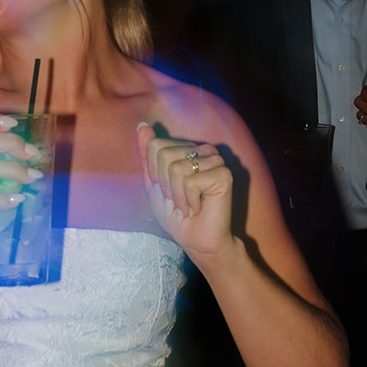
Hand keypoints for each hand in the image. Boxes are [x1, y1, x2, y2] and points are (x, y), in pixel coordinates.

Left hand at [137, 123, 237, 268]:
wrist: (197, 241)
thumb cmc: (176, 214)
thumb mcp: (154, 184)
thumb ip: (147, 155)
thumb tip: (142, 126)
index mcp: (188, 148)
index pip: (155, 145)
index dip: (154, 173)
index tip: (165, 192)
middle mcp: (204, 149)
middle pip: (164, 154)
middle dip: (164, 185)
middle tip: (177, 201)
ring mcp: (216, 160)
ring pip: (176, 167)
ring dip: (176, 196)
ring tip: (187, 206)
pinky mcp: (224, 174)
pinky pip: (190, 181)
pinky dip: (189, 200)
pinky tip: (199, 208)